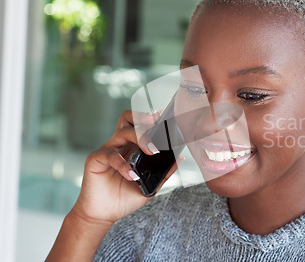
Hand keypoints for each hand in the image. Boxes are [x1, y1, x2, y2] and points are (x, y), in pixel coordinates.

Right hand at [71, 110, 179, 224]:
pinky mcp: (95, 159)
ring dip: (140, 138)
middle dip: (143, 118)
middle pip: (128, 120)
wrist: (103, 215)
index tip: (165, 118)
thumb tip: (180, 159)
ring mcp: (107, 150)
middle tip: (157, 125)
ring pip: (123, 132)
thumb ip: (163, 173)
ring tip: (152, 152)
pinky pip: (110, 155)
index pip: (139, 125)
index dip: (150, 118)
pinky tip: (132, 175)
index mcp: (131, 148)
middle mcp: (119, 145)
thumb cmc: (123, 199)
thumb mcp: (149, 186)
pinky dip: (123, 164)